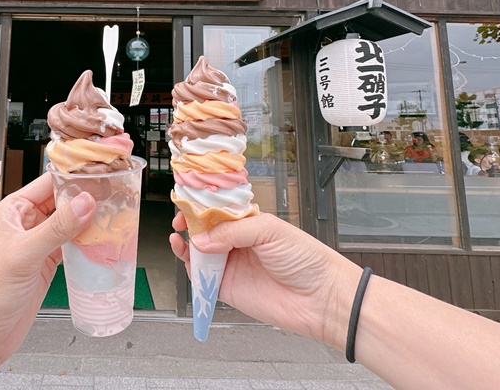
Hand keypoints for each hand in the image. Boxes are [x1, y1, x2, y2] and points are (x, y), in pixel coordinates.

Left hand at [0, 174, 95, 388]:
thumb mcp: (24, 254)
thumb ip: (56, 228)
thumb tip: (83, 203)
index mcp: (12, 211)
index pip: (47, 183)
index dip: (72, 178)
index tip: (98, 175)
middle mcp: (26, 224)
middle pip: (62, 201)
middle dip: (85, 199)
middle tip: (112, 196)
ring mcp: (38, 244)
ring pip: (69, 223)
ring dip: (88, 222)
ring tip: (111, 217)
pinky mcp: (47, 263)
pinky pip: (72, 245)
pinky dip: (86, 243)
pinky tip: (100, 242)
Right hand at [170, 212, 360, 349]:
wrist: (320, 298)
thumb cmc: (306, 259)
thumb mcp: (270, 230)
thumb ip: (233, 230)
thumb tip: (202, 238)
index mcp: (250, 223)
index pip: (219, 210)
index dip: (201, 205)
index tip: (187, 201)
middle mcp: (238, 243)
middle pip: (205, 230)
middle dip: (190, 222)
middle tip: (181, 219)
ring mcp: (231, 265)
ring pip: (199, 252)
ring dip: (186, 243)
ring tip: (179, 235)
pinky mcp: (226, 288)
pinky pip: (201, 277)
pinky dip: (188, 266)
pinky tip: (185, 254)